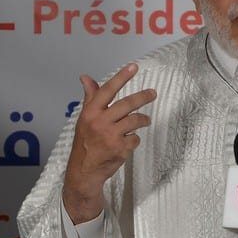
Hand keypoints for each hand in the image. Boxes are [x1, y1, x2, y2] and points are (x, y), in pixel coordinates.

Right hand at [62, 63, 155, 223]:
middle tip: (153, 93)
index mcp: (90, 112)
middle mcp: (100, 122)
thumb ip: (90, 98)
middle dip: (143, 97)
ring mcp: (110, 136)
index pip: (107, 90)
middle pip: (127, 104)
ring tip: (145, 120)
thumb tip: (85, 77)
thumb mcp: (84, 118)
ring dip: (143, 120)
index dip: (121, 77)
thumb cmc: (85, 142)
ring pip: (135, 121)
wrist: (84, 171)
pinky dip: (134, 140)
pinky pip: (135, 139)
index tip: (134, 67)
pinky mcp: (120, 149)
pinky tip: (128, 142)